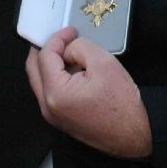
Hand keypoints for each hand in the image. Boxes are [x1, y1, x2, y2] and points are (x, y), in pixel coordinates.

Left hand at [26, 27, 151, 158]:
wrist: (132, 136)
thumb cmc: (122, 105)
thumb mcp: (103, 62)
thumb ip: (80, 47)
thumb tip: (68, 48)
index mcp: (56, 93)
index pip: (45, 56)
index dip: (57, 38)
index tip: (71, 31)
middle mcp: (48, 107)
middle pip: (34, 68)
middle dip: (45, 48)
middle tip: (61, 37)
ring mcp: (53, 115)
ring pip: (40, 80)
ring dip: (50, 62)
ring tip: (68, 50)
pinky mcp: (61, 118)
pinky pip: (50, 91)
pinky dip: (56, 75)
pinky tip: (72, 67)